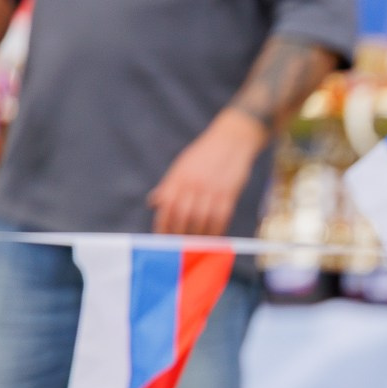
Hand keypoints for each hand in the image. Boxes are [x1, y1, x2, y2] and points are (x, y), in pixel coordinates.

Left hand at [147, 109, 266, 235]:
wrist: (232, 138)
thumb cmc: (205, 153)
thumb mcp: (182, 165)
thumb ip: (169, 185)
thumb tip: (154, 202)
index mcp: (178, 177)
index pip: (166, 207)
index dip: (163, 225)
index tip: (162, 239)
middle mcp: (193, 184)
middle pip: (182, 216)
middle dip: (179, 235)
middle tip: (179, 249)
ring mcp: (211, 189)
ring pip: (201, 220)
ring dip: (198, 236)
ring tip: (196, 246)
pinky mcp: (228, 193)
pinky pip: (220, 218)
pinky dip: (216, 230)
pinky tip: (213, 237)